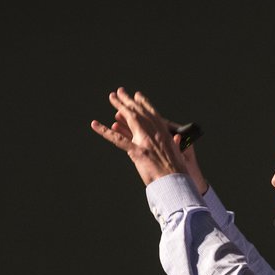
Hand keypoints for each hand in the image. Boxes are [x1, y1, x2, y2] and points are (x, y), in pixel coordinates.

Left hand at [91, 88, 206, 191]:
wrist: (176, 183)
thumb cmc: (178, 173)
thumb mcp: (179, 154)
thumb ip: (175, 144)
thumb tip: (176, 138)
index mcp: (166, 134)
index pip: (152, 114)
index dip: (144, 103)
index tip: (137, 95)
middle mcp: (155, 134)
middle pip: (140, 112)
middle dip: (129, 100)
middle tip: (120, 91)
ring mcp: (145, 141)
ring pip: (130, 119)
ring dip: (119, 106)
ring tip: (111, 97)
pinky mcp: (137, 152)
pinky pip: (118, 139)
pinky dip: (104, 131)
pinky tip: (95, 124)